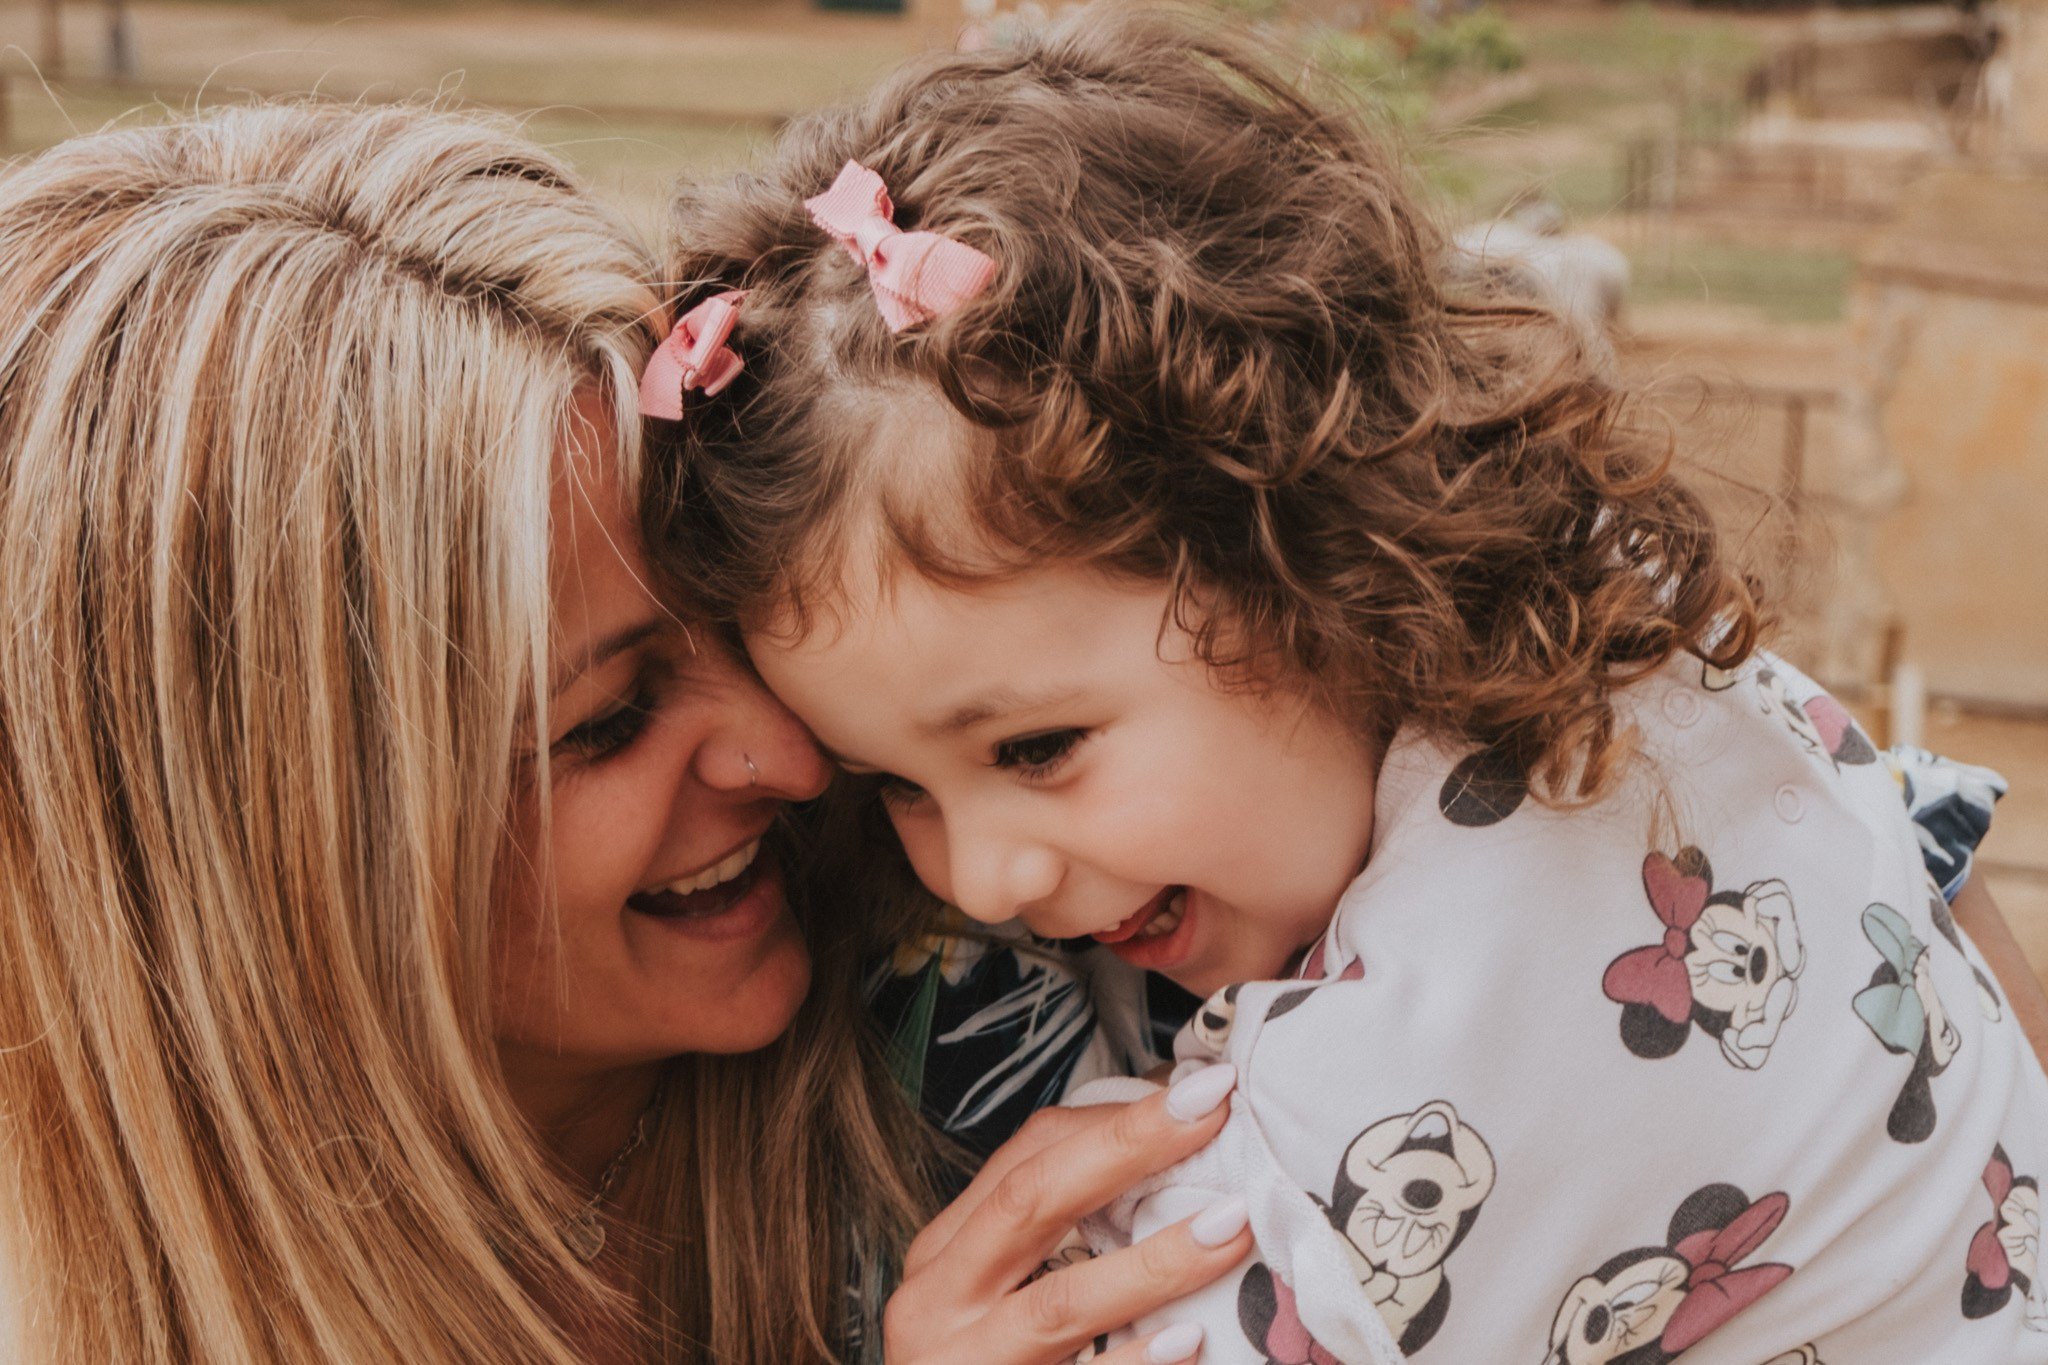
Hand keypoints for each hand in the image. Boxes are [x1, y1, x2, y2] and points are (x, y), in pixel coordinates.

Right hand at [883, 1063, 1249, 1364]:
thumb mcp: (996, 1296)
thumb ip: (1058, 1241)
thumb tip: (1171, 1163)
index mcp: (943, 1257)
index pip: (1022, 1160)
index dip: (1113, 1120)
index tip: (1200, 1091)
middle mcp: (937, 1304)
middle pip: (1031, 1204)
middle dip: (1128, 1149)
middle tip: (1214, 1111)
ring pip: (1060, 1305)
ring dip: (1155, 1262)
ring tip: (1232, 1224)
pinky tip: (1190, 1343)